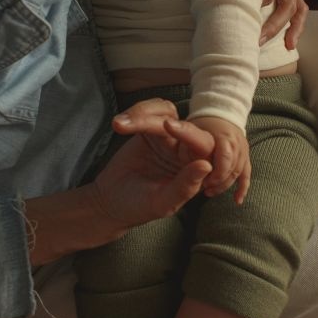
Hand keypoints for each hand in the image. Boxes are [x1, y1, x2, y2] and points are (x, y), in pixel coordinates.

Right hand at [92, 98, 214, 227]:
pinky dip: (137, 111)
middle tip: (136, 122)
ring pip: (167, 112)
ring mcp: (168, 138)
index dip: (190, 134)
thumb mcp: (162, 202)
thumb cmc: (140, 207)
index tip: (168, 126)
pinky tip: (119, 124)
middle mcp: (186, 150)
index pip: (204, 147)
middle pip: (184, 124)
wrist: (111, 201)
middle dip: (160, 120)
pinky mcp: (150, 129)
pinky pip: (152, 110)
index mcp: (196, 169)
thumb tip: (206, 165)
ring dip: (143, 114)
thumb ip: (184, 186)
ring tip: (119, 125)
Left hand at [188, 116, 250, 202]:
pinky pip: (245, 176)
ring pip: (235, 172)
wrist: (222, 118)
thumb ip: (183, 132)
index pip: (212, 146)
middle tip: (202, 184)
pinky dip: (242, 188)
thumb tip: (167, 126)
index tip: (197, 172)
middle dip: (216, 177)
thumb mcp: (192, 126)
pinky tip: (237, 200)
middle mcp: (232, 141)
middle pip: (227, 163)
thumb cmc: (203, 125)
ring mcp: (241, 150)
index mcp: (219, 133)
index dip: (206, 162)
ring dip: (222, 184)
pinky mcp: (245, 159)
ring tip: (207, 191)